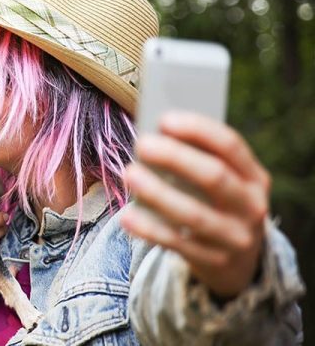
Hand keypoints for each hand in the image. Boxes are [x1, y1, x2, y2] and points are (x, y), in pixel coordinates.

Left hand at [121, 111, 269, 298]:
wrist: (239, 262)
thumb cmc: (217, 204)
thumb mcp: (224, 182)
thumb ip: (198, 159)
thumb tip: (156, 134)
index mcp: (254, 177)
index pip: (230, 146)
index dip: (198, 130)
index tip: (165, 119)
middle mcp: (251, 206)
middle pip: (214, 177)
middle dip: (176, 158)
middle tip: (142, 144)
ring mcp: (235, 238)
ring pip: (194, 215)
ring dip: (159, 193)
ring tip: (130, 174)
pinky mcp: (214, 261)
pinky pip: (177, 244)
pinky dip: (150, 230)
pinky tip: (127, 217)